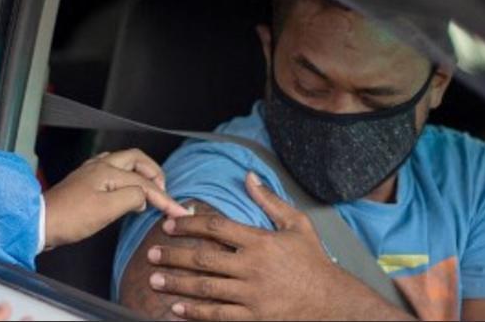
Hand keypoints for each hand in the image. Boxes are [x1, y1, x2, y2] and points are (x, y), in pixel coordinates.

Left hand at [43, 149, 190, 248]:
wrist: (41, 223)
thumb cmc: (70, 218)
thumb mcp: (106, 210)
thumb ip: (131, 198)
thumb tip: (144, 197)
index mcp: (107, 170)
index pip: (144, 182)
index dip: (164, 197)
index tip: (178, 210)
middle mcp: (99, 165)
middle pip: (136, 159)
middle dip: (154, 172)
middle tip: (165, 190)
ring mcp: (91, 172)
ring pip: (124, 163)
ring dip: (140, 173)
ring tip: (150, 189)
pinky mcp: (85, 182)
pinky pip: (113, 171)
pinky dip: (127, 178)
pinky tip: (127, 191)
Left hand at [147, 172, 388, 320]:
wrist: (333, 303)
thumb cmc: (314, 262)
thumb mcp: (297, 225)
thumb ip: (269, 201)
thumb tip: (249, 176)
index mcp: (260, 241)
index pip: (216, 227)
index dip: (188, 225)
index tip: (169, 225)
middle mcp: (252, 267)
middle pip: (203, 258)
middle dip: (173, 255)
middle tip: (151, 253)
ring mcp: (251, 295)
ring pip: (205, 287)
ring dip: (176, 284)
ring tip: (155, 280)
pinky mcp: (253, 318)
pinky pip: (218, 315)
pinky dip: (195, 313)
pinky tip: (176, 310)